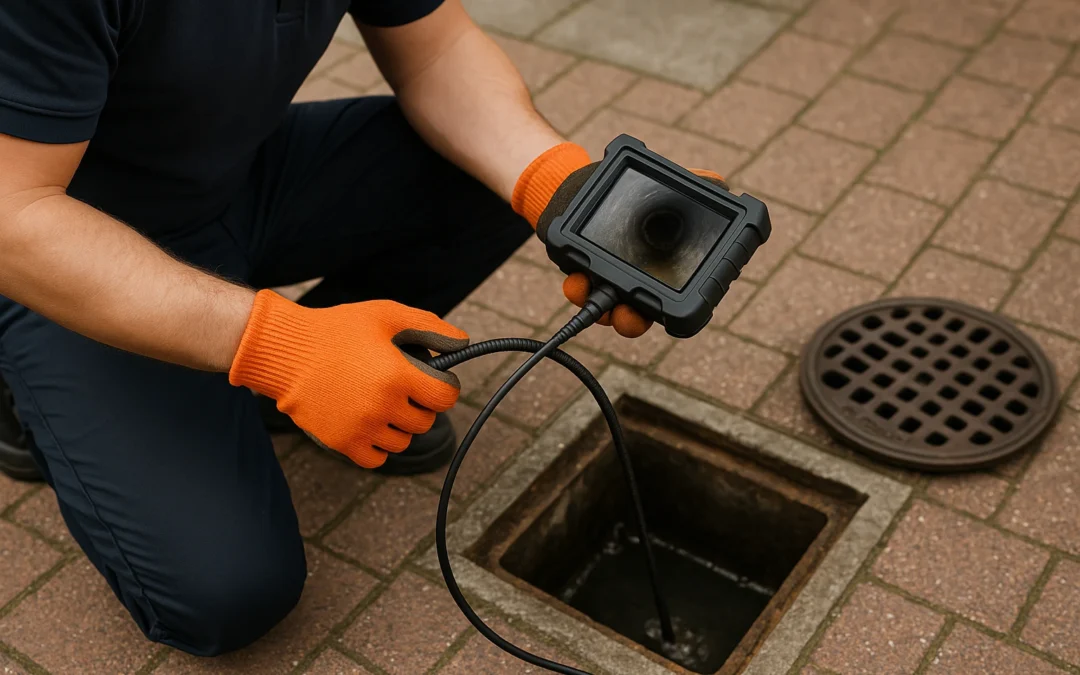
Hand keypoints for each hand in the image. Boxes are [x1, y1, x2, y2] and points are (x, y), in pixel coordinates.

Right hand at [229, 291, 468, 467]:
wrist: (286, 351)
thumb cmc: (337, 329)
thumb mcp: (386, 315)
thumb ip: (429, 327)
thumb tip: (463, 342)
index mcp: (398, 375)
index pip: (445, 398)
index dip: (444, 389)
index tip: (434, 382)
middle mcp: (382, 406)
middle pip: (425, 421)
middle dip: (420, 405)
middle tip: (401, 388)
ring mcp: (362, 428)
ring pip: (403, 442)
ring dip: (399, 426)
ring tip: (381, 403)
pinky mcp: (342, 443)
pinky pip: (377, 459)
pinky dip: (378, 446)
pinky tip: (369, 423)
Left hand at [511, 143, 727, 337]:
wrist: (590, 189)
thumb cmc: (635, 198)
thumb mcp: (666, 190)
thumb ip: (697, 185)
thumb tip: (721, 186)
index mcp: (662, 275)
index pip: (671, 304)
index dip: (671, 312)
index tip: (673, 314)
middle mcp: (635, 286)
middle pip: (637, 318)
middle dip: (632, 322)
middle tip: (629, 317)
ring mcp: (607, 283)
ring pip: (606, 311)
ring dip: (604, 313)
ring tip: (601, 305)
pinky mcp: (581, 274)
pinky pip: (579, 290)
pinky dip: (577, 289)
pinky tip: (578, 279)